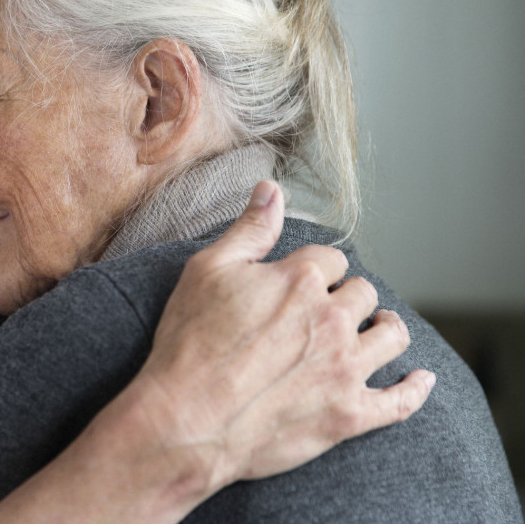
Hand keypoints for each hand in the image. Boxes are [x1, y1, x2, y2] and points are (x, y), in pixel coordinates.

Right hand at [124, 180, 434, 508]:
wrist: (186, 419)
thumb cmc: (190, 342)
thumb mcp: (207, 271)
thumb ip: (249, 229)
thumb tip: (271, 188)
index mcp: (300, 280)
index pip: (330, 260)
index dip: (317, 269)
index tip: (303, 281)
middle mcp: (331, 320)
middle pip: (362, 294)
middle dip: (347, 297)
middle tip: (328, 310)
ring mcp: (344, 369)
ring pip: (391, 336)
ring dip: (385, 328)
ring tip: (377, 328)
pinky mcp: (348, 414)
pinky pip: (400, 401)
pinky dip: (415, 388)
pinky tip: (420, 378)